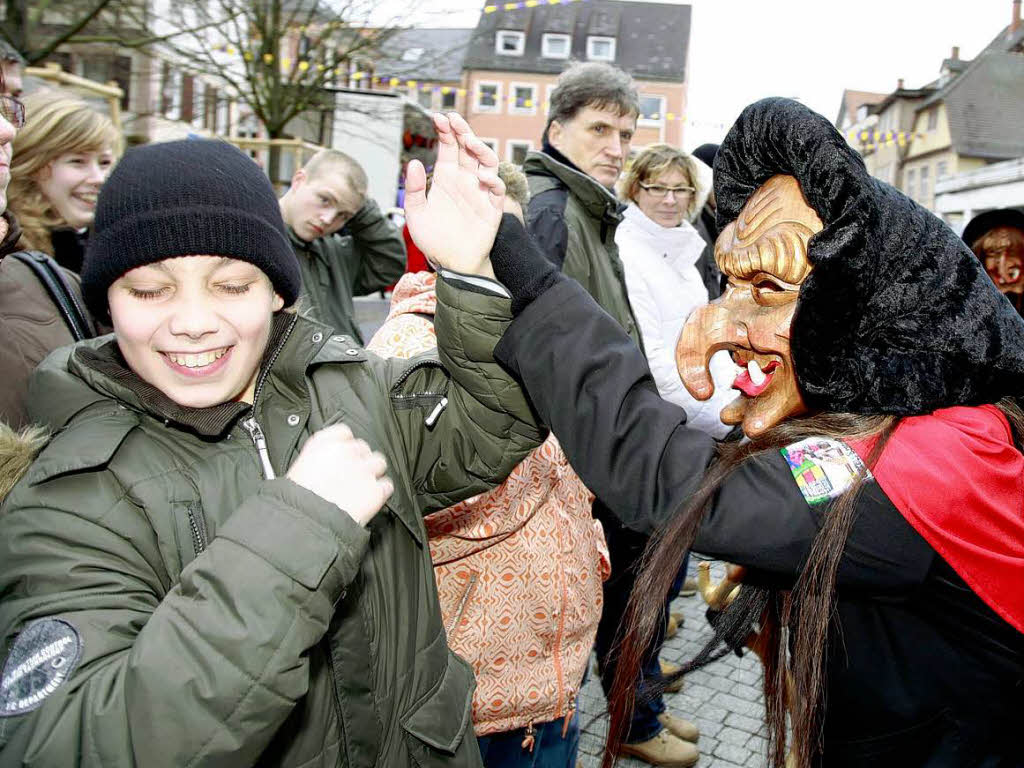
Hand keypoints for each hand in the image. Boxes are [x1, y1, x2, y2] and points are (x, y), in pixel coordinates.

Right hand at [286, 424, 392, 525]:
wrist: (306, 525)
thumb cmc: (295, 504)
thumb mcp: (297, 472)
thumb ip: (316, 461)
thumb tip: (324, 467)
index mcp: (322, 444)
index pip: (344, 433)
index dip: (346, 445)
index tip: (344, 455)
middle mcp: (345, 452)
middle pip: (363, 448)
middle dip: (359, 461)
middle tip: (351, 477)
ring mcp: (363, 470)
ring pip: (379, 463)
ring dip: (373, 474)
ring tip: (362, 488)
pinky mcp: (376, 490)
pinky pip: (387, 485)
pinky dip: (381, 493)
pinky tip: (370, 501)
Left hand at [405, 112, 504, 277]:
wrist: (453, 263)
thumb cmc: (434, 239)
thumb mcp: (415, 214)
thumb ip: (413, 190)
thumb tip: (413, 163)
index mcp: (446, 177)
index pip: (448, 148)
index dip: (445, 131)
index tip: (438, 117)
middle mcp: (465, 180)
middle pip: (468, 149)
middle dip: (463, 131)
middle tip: (455, 120)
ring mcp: (480, 192)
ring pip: (487, 163)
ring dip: (481, 150)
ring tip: (470, 142)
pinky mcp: (492, 208)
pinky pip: (497, 189)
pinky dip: (493, 180)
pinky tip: (482, 177)